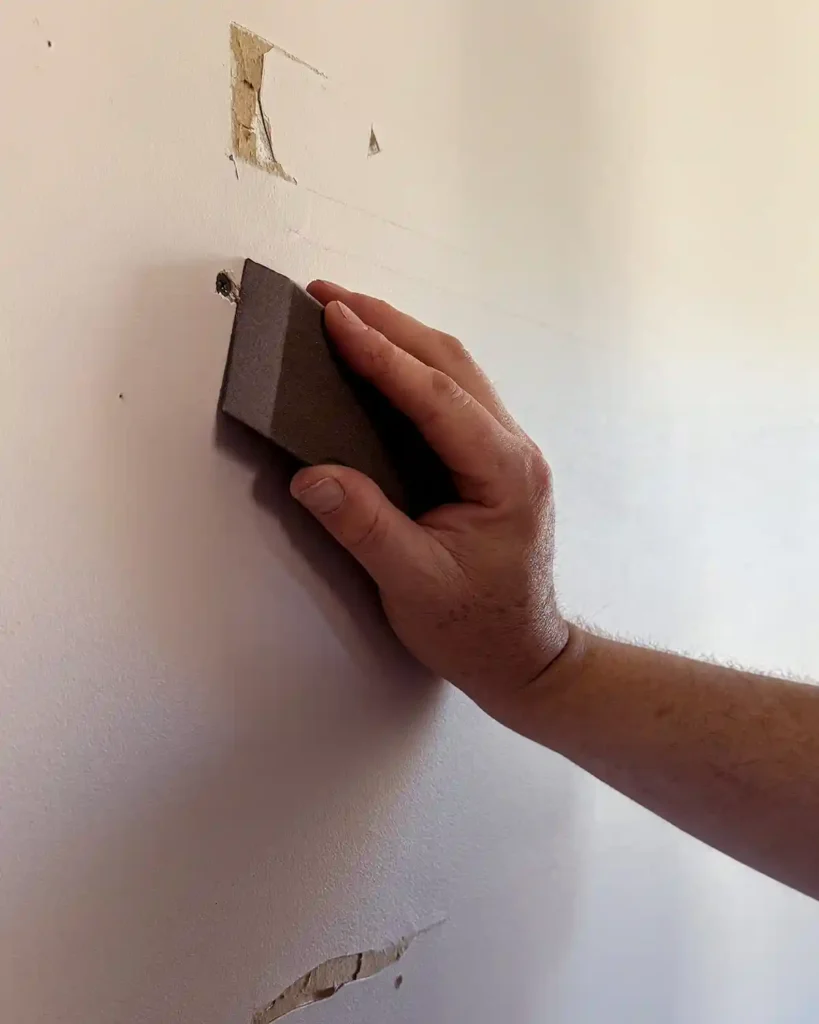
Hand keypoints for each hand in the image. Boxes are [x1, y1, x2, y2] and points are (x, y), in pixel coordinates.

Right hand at [290, 281, 568, 722]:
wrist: (524, 657)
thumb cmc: (479, 628)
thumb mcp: (415, 585)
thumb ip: (365, 527)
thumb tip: (313, 475)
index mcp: (504, 472)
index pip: (436, 396)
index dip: (381, 353)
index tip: (333, 317)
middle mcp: (514, 450)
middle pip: (450, 363)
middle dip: (388, 324)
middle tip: (327, 298)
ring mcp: (508, 452)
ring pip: (455, 372)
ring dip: (400, 338)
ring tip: (345, 316)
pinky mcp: (492, 461)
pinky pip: (452, 396)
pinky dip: (412, 368)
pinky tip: (379, 364)